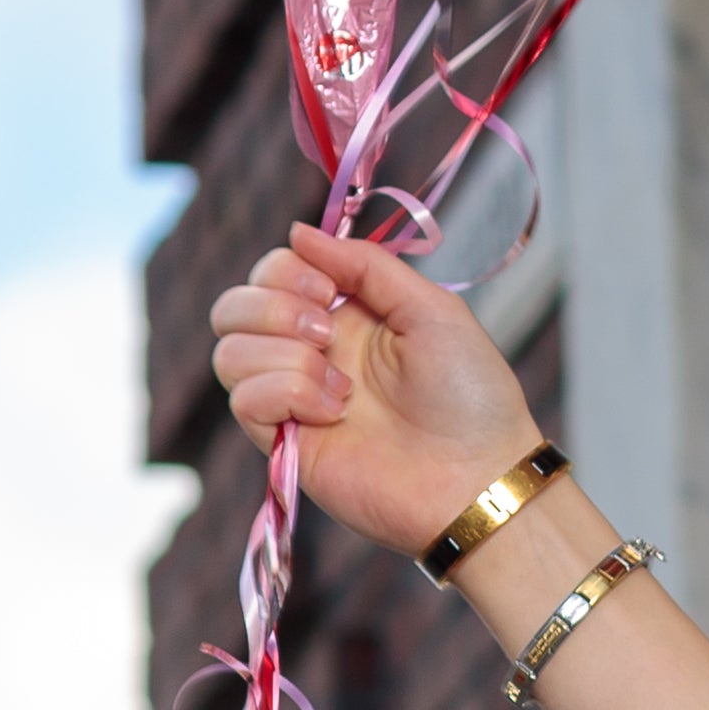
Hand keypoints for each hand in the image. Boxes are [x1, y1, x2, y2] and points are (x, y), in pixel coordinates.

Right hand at [213, 222, 537, 562]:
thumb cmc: (471, 397)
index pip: (273, 271)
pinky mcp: (285, 442)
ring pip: (230, 351)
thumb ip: (365, 265)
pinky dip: (285, 394)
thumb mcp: (431, 309)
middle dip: (273, 306)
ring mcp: (294, 397)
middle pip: (234, 307)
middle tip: (328, 333)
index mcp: (345, 314)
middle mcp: (311, 352)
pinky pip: (243, 399)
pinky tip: (334, 413)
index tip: (330, 290)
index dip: (287, 269)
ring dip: (283, 355)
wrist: (478, 478)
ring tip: (341, 386)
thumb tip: (298, 231)